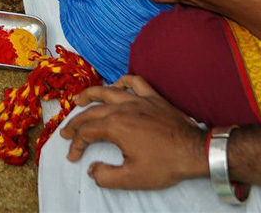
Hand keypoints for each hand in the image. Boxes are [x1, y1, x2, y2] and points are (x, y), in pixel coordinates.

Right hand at [60, 77, 207, 189]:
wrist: (194, 151)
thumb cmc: (165, 164)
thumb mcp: (132, 178)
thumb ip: (106, 176)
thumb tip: (92, 170)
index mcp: (115, 126)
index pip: (86, 132)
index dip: (76, 144)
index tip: (73, 156)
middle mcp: (122, 108)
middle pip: (91, 112)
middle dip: (75, 122)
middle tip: (66, 132)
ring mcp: (138, 100)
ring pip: (108, 90)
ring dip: (90, 95)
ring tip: (79, 100)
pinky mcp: (153, 98)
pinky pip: (135, 82)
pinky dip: (123, 82)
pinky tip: (117, 86)